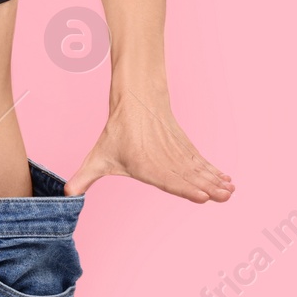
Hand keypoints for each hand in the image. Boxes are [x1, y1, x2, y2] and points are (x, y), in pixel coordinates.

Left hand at [64, 89, 232, 201]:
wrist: (136, 100)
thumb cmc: (117, 132)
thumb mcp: (99, 156)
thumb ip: (84, 177)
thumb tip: (66, 195)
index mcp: (145, 165)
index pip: (168, 180)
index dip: (186, 189)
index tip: (203, 196)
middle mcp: (164, 159)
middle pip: (189, 176)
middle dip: (208, 187)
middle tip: (225, 197)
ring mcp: (176, 152)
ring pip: (198, 168)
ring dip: (215, 179)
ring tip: (230, 191)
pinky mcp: (184, 146)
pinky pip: (202, 160)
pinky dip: (215, 170)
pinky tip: (227, 179)